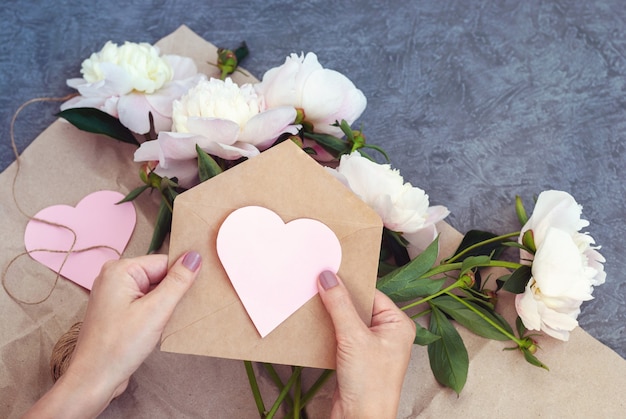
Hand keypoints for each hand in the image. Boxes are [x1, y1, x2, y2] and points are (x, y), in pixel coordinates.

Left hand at [24, 251, 201, 418]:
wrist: (94, 380)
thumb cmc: (118, 347)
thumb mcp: (156, 311)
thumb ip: (178, 281)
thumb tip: (194, 256)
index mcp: (120, 270)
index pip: (164, 262)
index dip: (182, 276)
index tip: (198, 289)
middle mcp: (114, 277)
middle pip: (158, 274)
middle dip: (173, 291)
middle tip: (182, 308)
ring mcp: (114, 294)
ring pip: (153, 289)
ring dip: (166, 303)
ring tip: (169, 319)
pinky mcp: (118, 310)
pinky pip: (145, 301)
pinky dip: (156, 311)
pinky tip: (161, 325)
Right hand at [318, 271, 415, 418]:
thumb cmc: (371, 386)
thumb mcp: (354, 338)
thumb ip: (340, 305)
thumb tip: (328, 277)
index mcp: (398, 324)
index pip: (371, 293)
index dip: (350, 283)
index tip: (329, 271)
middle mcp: (387, 333)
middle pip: (358, 305)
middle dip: (338, 298)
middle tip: (317, 283)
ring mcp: (371, 346)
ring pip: (347, 320)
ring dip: (330, 313)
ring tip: (312, 300)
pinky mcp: (355, 357)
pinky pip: (340, 334)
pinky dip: (327, 329)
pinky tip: (314, 323)